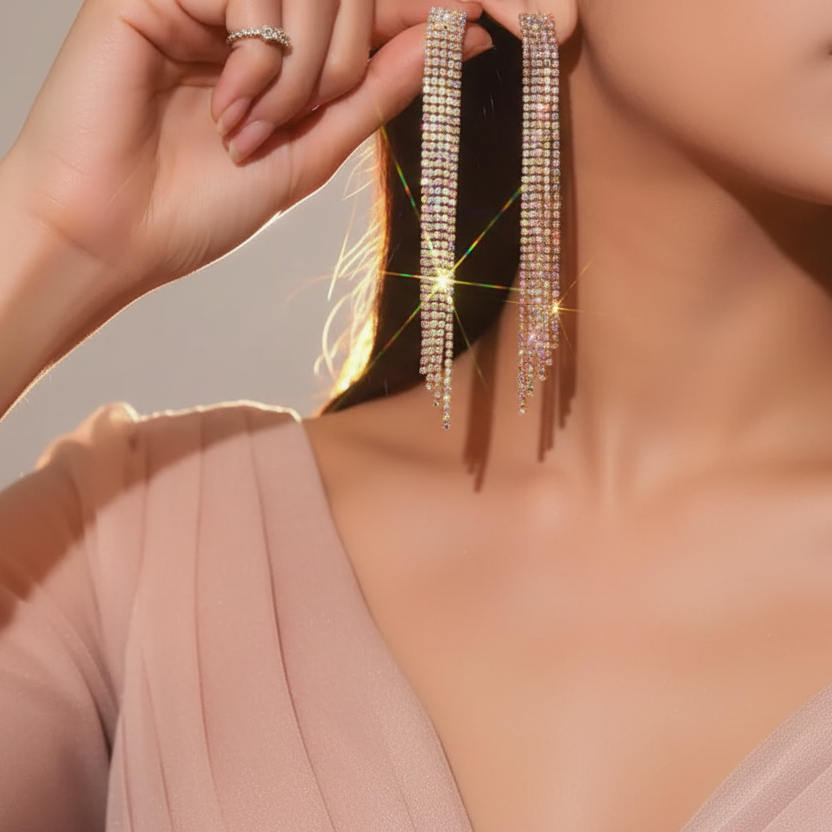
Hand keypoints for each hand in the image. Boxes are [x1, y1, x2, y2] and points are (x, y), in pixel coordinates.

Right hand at [5, 0, 490, 298]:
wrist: (113, 233)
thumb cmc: (198, 205)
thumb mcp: (309, 153)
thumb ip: (372, 91)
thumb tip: (448, 38)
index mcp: (279, 49)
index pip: (365, 6)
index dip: (420, 11)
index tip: (479, 22)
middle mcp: (245, 11)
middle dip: (344, 64)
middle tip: (298, 122)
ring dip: (300, 70)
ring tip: (251, 127)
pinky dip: (260, 59)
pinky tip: (225, 105)